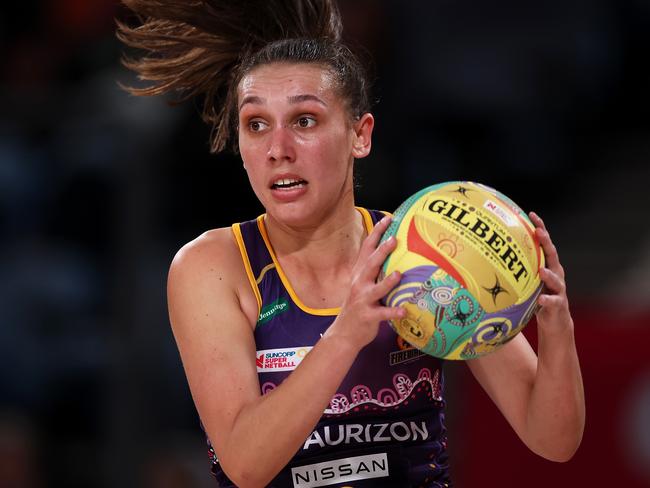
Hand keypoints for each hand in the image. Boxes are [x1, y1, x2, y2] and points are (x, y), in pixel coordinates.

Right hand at [327, 216, 405, 348]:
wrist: (344, 333)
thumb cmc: (360, 306)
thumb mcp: (362, 285)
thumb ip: (374, 270)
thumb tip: (392, 253)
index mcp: (359, 274)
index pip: (367, 249)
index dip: (376, 233)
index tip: (388, 219)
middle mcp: (359, 284)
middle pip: (370, 265)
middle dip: (381, 252)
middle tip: (394, 239)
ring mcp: (362, 300)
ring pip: (375, 289)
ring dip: (387, 282)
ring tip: (399, 274)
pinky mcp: (367, 316)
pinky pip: (382, 314)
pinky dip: (392, 312)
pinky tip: (404, 311)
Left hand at [529, 212, 573, 333]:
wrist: (555, 320)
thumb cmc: (538, 296)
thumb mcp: (529, 280)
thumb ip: (518, 267)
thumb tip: (492, 254)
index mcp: (548, 265)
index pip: (545, 244)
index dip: (540, 228)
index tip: (531, 214)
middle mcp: (556, 274)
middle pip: (553, 255)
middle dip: (547, 242)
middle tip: (539, 232)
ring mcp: (559, 289)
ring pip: (556, 279)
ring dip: (549, 274)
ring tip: (541, 270)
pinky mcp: (558, 305)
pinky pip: (552, 301)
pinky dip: (547, 300)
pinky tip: (540, 299)